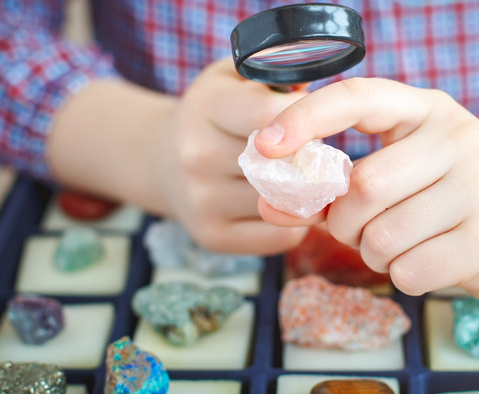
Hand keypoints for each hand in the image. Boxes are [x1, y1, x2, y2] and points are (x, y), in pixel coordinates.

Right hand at [154, 58, 309, 253]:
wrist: (161, 160)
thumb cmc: (214, 113)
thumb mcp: (234, 78)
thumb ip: (275, 73)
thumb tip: (317, 92)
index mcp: (206, 107)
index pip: (269, 115)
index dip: (305, 119)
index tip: (316, 122)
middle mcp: (196, 155)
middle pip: (281, 164)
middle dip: (311, 159)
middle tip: (316, 154)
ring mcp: (202, 200)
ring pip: (286, 202)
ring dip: (308, 193)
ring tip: (302, 178)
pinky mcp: (213, 235)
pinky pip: (283, 235)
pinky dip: (296, 222)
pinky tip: (287, 205)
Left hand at [252, 78, 478, 300]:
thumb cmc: (449, 198)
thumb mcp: (402, 174)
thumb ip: (337, 187)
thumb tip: (268, 206)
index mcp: (428, 110)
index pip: (358, 98)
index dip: (306, 120)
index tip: (266, 146)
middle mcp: (458, 139)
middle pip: (363, 187)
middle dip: (346, 223)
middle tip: (363, 231)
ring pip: (382, 238)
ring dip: (376, 255)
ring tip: (404, 247)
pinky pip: (409, 272)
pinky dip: (404, 278)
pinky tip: (429, 264)